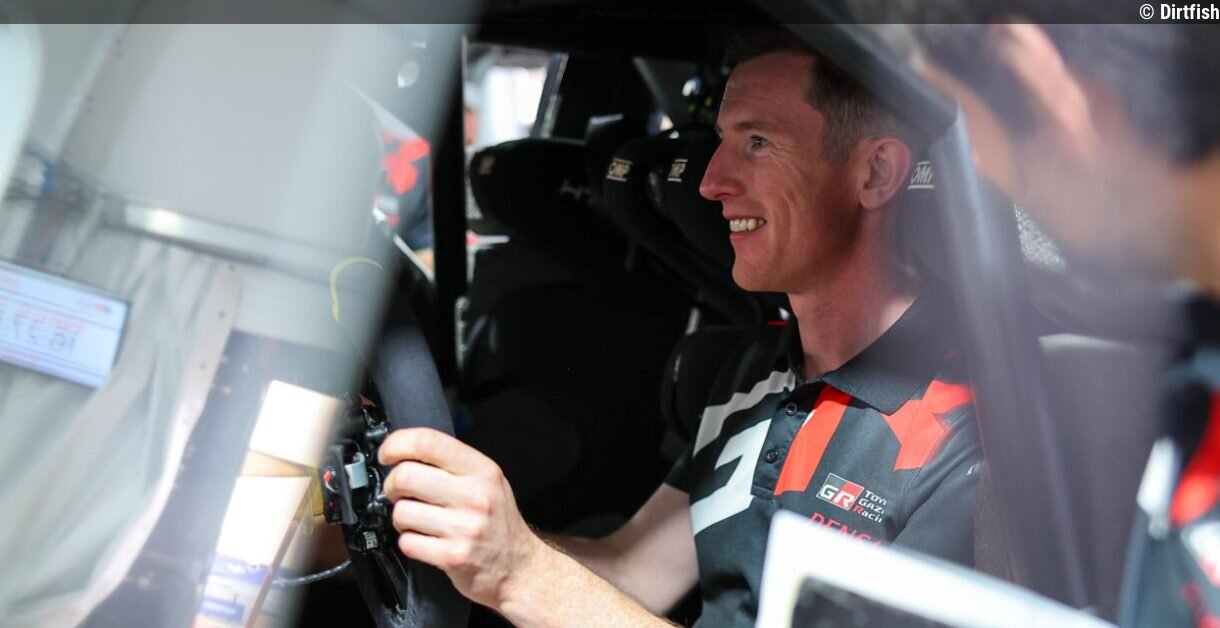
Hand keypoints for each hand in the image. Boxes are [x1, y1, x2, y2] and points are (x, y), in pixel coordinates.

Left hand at [379, 427, 544, 608]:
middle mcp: (475, 496)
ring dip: (401, 518)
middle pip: (405, 476)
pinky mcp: (452, 556)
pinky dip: (409, 542)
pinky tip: (425, 540)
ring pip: (401, 511)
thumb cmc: (498, 522)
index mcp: (482, 470)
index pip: (428, 442)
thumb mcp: (488, 481)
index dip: (397, 444)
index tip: (387, 454)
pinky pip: (407, 542)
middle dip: (393, 486)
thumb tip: (405, 450)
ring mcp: (464, 527)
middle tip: (401, 493)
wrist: (518, 567)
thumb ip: (453, 463)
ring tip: (418, 521)